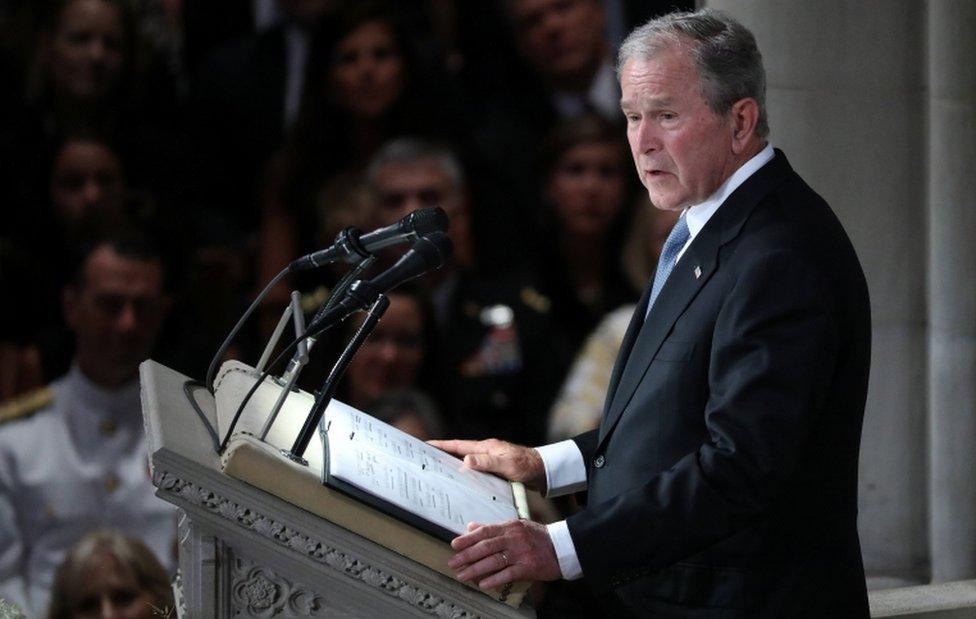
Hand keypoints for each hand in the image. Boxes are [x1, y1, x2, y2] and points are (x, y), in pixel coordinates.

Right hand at [428, 438, 545, 492]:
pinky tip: (463, 484)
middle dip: (444, 455)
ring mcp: (491, 461)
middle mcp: (487, 452)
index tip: (426, 444)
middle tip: (427, 459)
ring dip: (454, 466)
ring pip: (467, 463)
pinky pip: (476, 472)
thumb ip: (486, 462)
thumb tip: (464, 460)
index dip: (442, 445)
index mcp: (486, 447)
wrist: (545, 471)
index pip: (459, 445)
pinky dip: (467, 475)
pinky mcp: (496, 470)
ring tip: (440, 473)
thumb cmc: (527, 466)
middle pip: (460, 453)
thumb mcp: (506, 465)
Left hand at [448, 519, 561, 588]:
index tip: (454, 544)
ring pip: (494, 560)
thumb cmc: (537, 537)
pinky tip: (483, 583)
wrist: (562, 547)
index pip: (485, 531)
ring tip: (462, 575)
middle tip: (453, 562)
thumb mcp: (516, 527)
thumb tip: (471, 526)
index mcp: (510, 526)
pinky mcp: (528, 566)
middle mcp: (514, 538)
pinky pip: (507, 573)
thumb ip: (493, 528)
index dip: (468, 538)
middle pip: (486, 546)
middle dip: (467, 555)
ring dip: (476, 569)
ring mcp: (521, 552)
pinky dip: (494, 578)